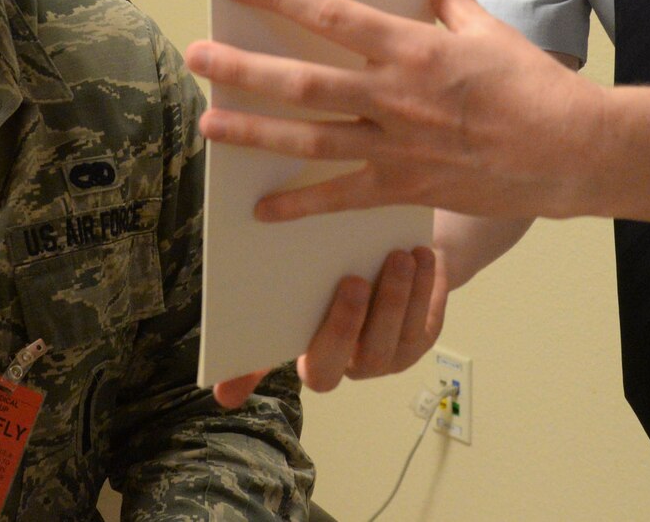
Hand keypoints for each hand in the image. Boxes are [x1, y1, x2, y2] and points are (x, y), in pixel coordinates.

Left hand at [186, 0, 603, 222]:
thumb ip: (450, 8)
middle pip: (303, 81)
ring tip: (210, 124)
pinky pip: (342, 197)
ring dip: (254, 131)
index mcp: (413, 49)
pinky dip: (300, 206)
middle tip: (199, 59)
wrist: (571, 152)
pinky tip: (262, 208)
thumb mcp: (490, 32)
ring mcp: (396, 146)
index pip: (331, 15)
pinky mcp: (406, 188)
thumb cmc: (535, 87)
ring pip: (309, 138)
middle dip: (243, 70)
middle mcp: (394, 96)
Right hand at [213, 245, 447, 407]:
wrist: (378, 264)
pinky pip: (428, 316)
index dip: (321, 344)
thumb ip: (259, 344)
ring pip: (399, 334)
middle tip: (354, 277)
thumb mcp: (293, 308)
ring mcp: (395, 353)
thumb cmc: (328, 284)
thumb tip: (221, 394)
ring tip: (400, 256)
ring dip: (400, 296)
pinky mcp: (424, 336)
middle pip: (361, 354)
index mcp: (319, 360)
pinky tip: (425, 256)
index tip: (306, 314)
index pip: (317, 370)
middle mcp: (358, 364)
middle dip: (358, 319)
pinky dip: (429, 286)